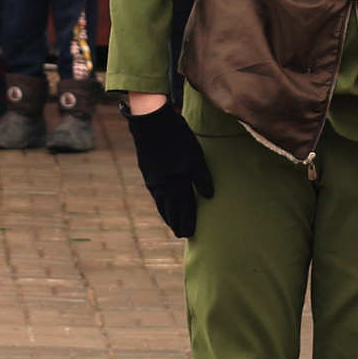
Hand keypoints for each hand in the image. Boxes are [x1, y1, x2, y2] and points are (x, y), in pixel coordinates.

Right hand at [125, 101, 212, 238]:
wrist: (151, 123)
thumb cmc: (177, 139)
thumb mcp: (195, 158)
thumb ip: (202, 179)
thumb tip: (209, 197)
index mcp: (176, 186)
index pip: (183, 211)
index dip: (187, 223)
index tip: (189, 234)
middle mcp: (162, 188)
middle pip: (169, 212)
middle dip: (175, 223)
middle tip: (181, 233)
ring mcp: (153, 181)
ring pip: (160, 204)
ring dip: (167, 214)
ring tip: (171, 221)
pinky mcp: (148, 172)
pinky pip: (155, 194)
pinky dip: (160, 203)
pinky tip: (162, 201)